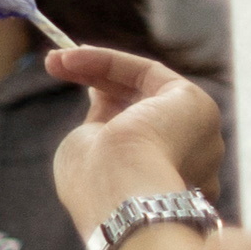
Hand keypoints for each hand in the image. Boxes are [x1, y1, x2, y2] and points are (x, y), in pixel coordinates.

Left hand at [52, 45, 225, 230]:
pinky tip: (71, 57)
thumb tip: (100, 103)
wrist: (119, 192)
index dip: (108, 109)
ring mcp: (196, 129)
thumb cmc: (96, 185)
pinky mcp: (192, 102)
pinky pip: (147, 72)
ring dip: (96, 67)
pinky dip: (108, 61)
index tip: (81, 93)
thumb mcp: (90, 157)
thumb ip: (102, 133)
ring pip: (144, 87)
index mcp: (167, 179)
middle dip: (100, 83)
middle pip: (144, 106)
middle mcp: (191, 155)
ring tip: (54, 60)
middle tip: (59, 66)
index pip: (141, 134)